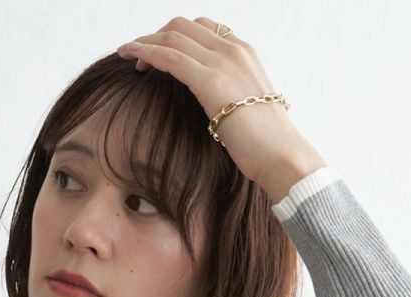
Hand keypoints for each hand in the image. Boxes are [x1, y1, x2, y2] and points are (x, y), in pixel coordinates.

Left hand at [115, 16, 325, 199]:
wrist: (282, 155)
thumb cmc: (266, 144)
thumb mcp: (248, 109)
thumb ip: (231, 97)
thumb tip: (218, 108)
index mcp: (245, 52)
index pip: (203, 29)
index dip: (176, 36)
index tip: (160, 53)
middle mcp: (233, 49)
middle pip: (184, 26)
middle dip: (157, 35)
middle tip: (140, 57)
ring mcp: (223, 61)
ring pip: (173, 36)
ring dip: (146, 42)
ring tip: (128, 55)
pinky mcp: (210, 80)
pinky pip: (169, 56)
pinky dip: (145, 52)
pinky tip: (129, 57)